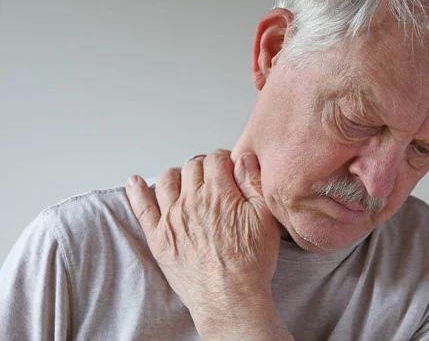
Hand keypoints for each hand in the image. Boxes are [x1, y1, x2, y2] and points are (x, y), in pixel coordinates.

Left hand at [125, 150, 290, 338]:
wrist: (230, 297)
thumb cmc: (251, 262)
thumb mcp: (266, 217)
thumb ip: (253, 183)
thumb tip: (243, 158)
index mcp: (219, 193)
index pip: (216, 159)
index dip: (224, 160)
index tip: (227, 168)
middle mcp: (191, 200)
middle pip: (191, 166)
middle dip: (203, 166)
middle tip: (211, 177)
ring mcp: (171, 218)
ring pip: (166, 180)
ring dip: (177, 175)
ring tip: (185, 181)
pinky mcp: (158, 237)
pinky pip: (142, 207)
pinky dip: (136, 191)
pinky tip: (135, 182)